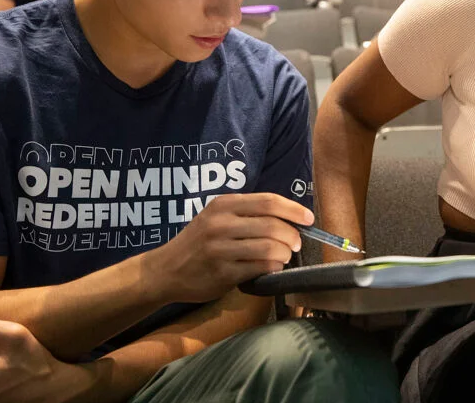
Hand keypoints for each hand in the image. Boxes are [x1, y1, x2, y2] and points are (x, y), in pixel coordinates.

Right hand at [152, 193, 312, 303]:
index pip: (268, 201)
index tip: (309, 218)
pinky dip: (273, 267)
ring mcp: (221, 249)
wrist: (165, 270)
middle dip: (293, 235)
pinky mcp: (222, 272)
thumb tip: (288, 217)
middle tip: (297, 243)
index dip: (293, 209)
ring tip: (284, 256)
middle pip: (273, 225)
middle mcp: (221, 223)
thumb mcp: (216, 217)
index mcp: (223, 205)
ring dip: (285, 254)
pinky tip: (272, 268)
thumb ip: (246, 214)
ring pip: (270, 247)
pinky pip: (259, 268)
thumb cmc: (197, 242)